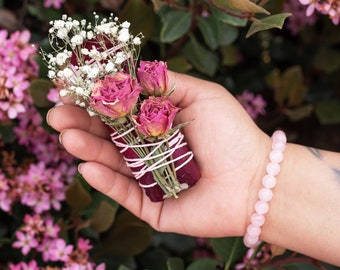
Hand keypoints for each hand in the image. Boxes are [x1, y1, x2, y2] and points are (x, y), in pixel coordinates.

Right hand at [47, 71, 270, 237]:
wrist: (256, 178)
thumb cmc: (232, 133)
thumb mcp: (201, 95)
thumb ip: (167, 82)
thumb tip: (135, 70)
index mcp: (159, 126)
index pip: (120, 113)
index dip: (96, 102)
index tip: (71, 89)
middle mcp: (151, 152)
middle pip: (110, 138)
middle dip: (82, 125)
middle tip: (56, 114)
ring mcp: (150, 180)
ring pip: (113, 164)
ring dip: (88, 150)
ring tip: (67, 136)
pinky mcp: (153, 206)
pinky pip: (126, 194)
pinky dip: (106, 182)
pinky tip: (87, 166)